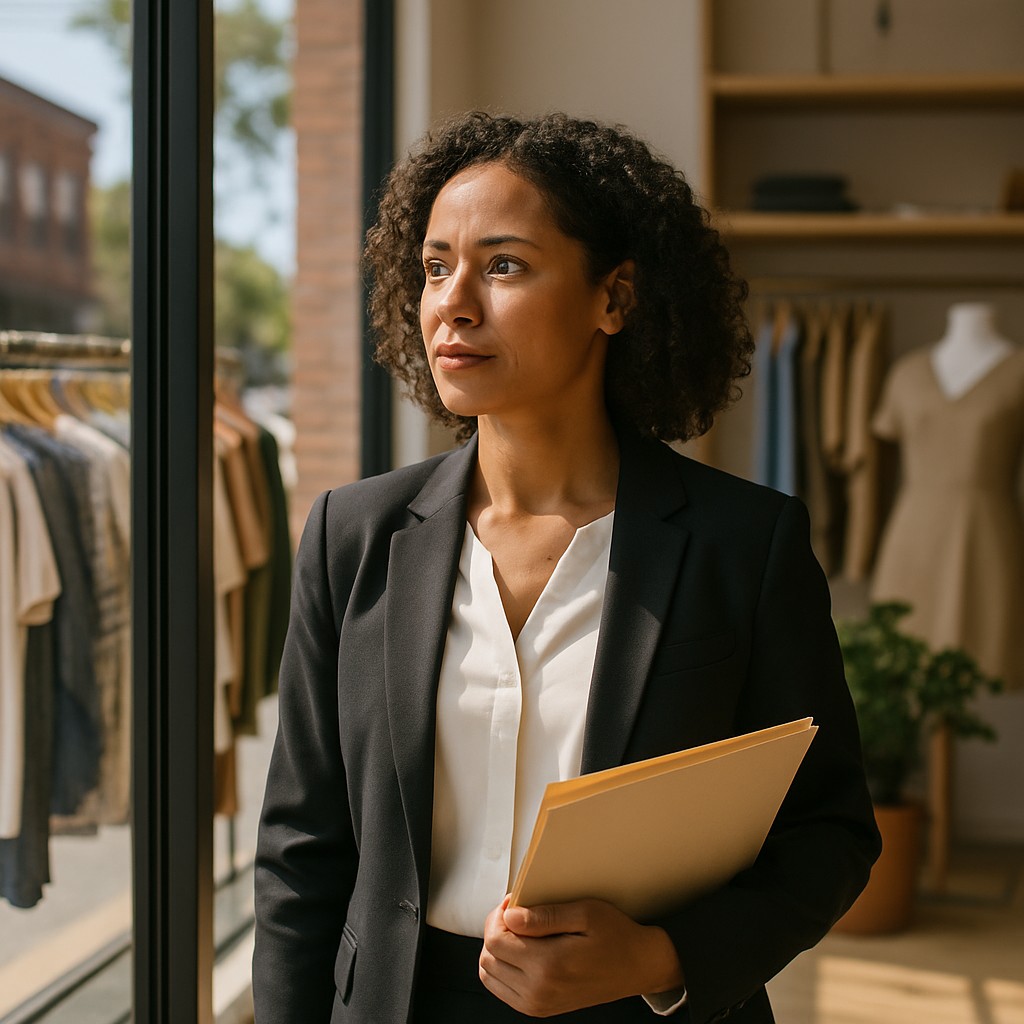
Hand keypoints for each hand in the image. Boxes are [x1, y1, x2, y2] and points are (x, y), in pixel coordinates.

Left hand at [479, 896, 683, 1016]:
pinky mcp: (539, 1009)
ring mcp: (537, 1004)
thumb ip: (544, 916)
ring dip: (497, 949)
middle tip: (516, 913)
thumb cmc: (615, 935)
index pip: (495, 940)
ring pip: (489, 974)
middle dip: (496, 929)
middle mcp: (538, 991)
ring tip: (519, 931)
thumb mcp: (585, 913)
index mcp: (549, 966)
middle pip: (488, 957)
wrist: (637, 968)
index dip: (498, 915)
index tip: (514, 901)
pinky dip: (502, 967)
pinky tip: (521, 950)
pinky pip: (500, 988)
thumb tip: (510, 918)